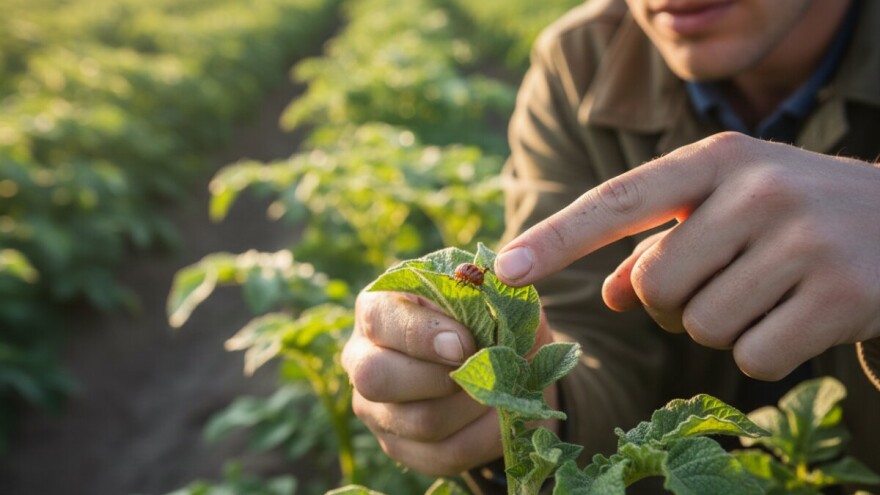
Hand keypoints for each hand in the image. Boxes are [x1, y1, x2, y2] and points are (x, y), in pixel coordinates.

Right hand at [341, 290, 557, 475]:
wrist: (496, 358)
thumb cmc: (486, 312)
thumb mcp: (491, 288)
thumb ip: (498, 277)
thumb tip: (507, 278)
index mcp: (377, 306)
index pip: (380, 321)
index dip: (422, 335)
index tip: (464, 344)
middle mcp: (361, 358)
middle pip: (378, 378)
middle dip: (442, 377)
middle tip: (484, 370)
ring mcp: (375, 408)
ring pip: (419, 421)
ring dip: (474, 407)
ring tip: (504, 389)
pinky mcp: (399, 446)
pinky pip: (442, 455)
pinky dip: (484, 438)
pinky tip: (503, 416)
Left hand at [494, 132, 879, 380]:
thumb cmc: (793, 216)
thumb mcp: (726, 209)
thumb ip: (659, 245)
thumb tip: (605, 293)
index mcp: (717, 159)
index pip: (616, 202)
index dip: (555, 238)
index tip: (503, 269)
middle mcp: (757, 189)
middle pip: (655, 286)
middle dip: (671, 304)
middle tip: (718, 284)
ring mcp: (803, 239)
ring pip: (701, 327)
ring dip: (718, 328)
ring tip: (764, 294)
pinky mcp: (841, 294)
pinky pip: (752, 357)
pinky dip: (763, 352)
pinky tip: (798, 319)